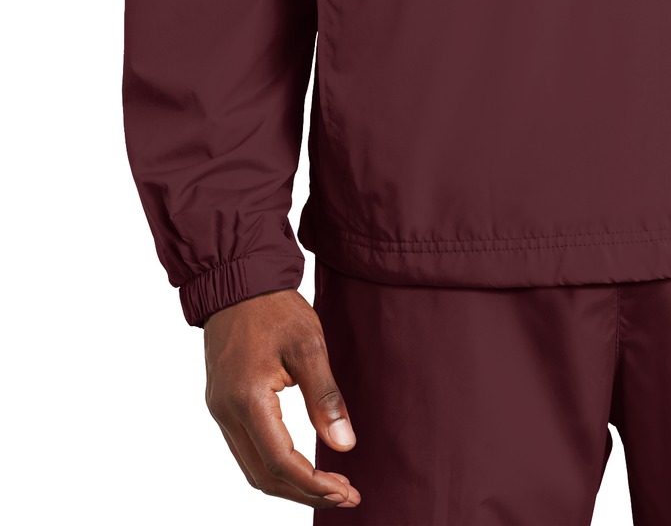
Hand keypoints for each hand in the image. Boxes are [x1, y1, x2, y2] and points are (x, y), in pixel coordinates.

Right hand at [203, 286, 360, 508]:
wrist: (237, 279)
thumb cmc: (274, 307)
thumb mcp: (308, 344)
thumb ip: (325, 397)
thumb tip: (345, 446)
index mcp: (246, 399)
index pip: (281, 462)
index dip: (314, 484)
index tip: (347, 491)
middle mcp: (226, 412)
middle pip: (263, 475)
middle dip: (305, 492)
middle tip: (345, 495)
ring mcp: (219, 410)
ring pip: (252, 468)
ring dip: (289, 483)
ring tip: (329, 486)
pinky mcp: (222, 403)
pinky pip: (246, 449)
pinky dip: (274, 465)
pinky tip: (300, 464)